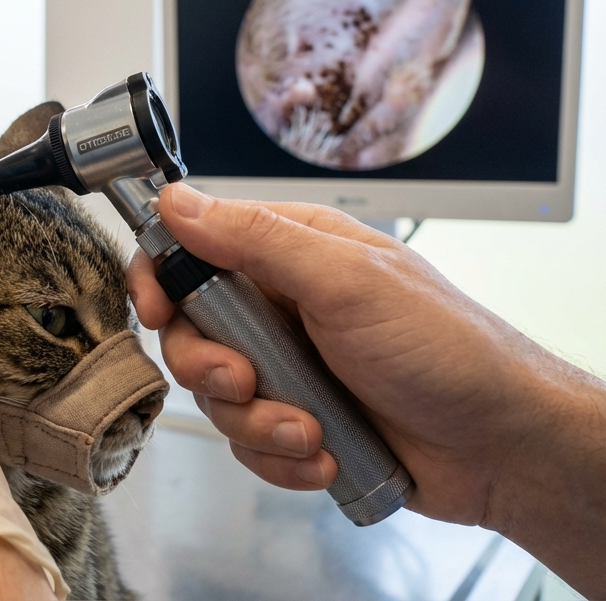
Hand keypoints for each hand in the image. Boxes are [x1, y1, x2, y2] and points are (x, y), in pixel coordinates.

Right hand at [128, 184, 605, 593]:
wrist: (503, 445)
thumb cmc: (447, 349)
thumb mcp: (346, 280)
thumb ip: (254, 239)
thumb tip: (177, 200)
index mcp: (289, 251)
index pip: (192, 248)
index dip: (161, 279)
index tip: (155, 309)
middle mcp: (281, 305)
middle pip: (189, 331)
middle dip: (210, 368)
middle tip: (246, 381)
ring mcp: (288, 366)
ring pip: (216, 397)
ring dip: (257, 423)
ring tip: (309, 430)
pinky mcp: (296, 420)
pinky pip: (247, 444)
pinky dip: (279, 457)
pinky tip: (324, 455)